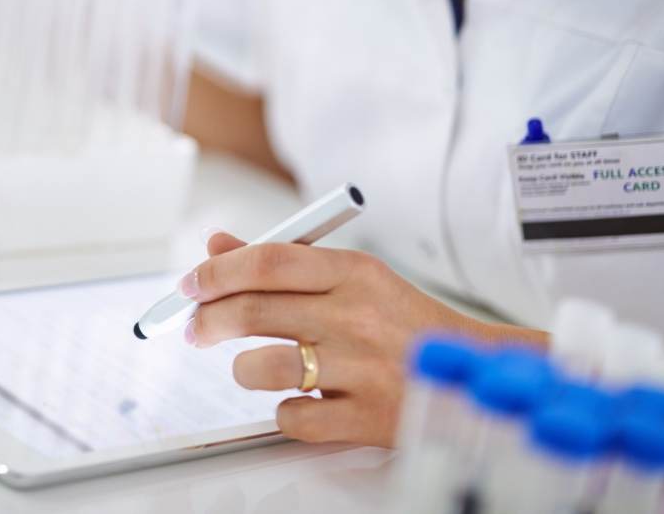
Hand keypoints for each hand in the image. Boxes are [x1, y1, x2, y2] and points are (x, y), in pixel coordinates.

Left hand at [181, 233, 543, 446]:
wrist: (473, 371)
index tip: (190, 284)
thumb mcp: (352, 278)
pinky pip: (293, 418)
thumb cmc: (403, 322)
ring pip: (264, 367)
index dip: (218, 271)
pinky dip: (285, 412)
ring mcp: (362, 369)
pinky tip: (300, 401)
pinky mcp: (366, 419)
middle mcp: (357, 315)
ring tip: (252, 367)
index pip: (269, 260)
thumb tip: (217, 246)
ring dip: (244, 369)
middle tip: (195, 327)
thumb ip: (283, 261)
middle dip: (209, 319)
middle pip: (255, 309)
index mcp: (355, 272)